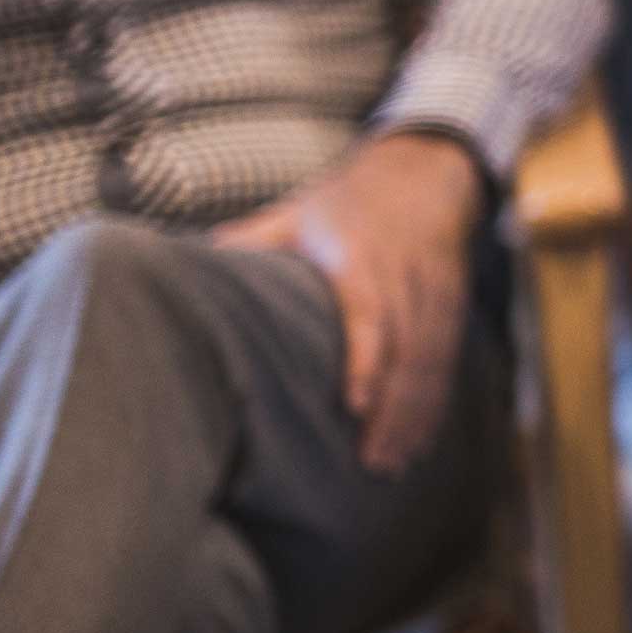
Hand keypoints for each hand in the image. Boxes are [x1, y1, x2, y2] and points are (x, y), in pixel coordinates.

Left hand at [212, 130, 483, 474]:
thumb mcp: (294, 213)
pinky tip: (421, 440)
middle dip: (393, 409)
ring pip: (433, 361)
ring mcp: (434, 291)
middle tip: (371, 462)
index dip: (367, 362)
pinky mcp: (453, 304)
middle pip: (408, 350)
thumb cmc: (346, 199)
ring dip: (416, 415)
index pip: (370, 314)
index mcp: (359, 255)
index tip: (354, 406)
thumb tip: (179, 275)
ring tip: (394, 464)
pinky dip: (436, 402)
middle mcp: (404, 276)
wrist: (424, 168)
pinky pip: (449, 359)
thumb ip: (248, 244)